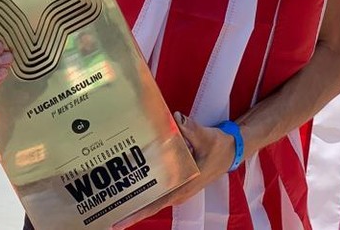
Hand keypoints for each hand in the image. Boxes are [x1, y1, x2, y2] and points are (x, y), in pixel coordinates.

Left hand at [112, 113, 235, 228]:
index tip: (119, 220)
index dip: (137, 212)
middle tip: (107, 205)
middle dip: (130, 206)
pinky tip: (132, 180)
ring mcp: (178, 189)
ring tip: (114, 195)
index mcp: (184, 186)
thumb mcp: (206, 137)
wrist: (231, 150)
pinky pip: (158, 189)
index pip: (156, 203)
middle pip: (150, 203)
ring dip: (137, 197)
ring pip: (153, 197)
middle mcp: (179, 191)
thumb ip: (190, 129)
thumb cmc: (219, 147)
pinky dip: (146, 187)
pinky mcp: (178, 182)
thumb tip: (176, 119)